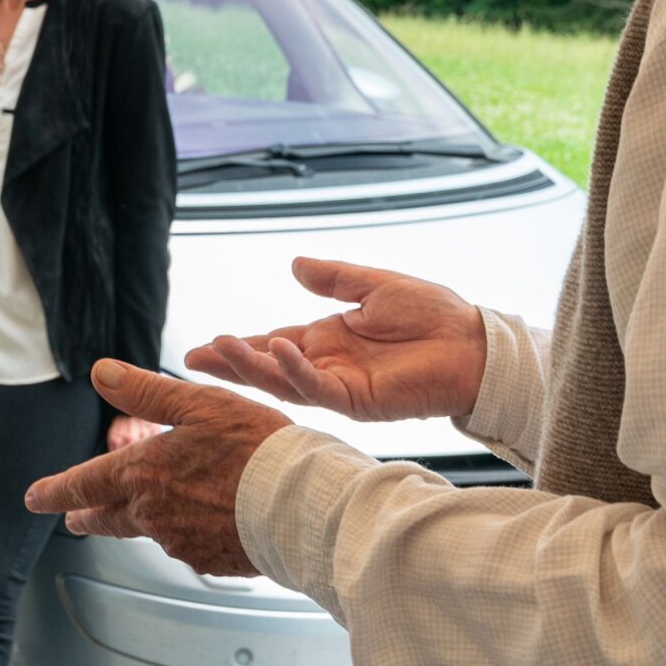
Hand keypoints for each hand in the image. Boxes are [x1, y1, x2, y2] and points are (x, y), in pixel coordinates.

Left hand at [25, 359, 290, 575]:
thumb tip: (100, 373)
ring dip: (145, 518)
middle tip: (73, 519)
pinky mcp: (209, 561)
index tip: (35, 498)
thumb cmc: (256, 449)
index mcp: (142, 472)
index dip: (55, 491)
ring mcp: (179, 542)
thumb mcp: (198, 404)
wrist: (302, 505)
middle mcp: (152, 513)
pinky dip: (189, 530)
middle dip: (86, 516)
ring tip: (159, 506)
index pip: (83, 485)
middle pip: (105, 518)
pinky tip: (211, 517)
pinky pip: (187, 544)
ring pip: (149, 529)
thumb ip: (145, 391)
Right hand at [185, 257, 485, 422]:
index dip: (241, 346)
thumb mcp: (373, 285)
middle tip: (192, 360)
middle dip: (230, 365)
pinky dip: (296, 370)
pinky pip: (318, 388)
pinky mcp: (359, 400)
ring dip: (252, 367)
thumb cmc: (433, 315)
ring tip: (221, 350)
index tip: (206, 346)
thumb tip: (294, 265)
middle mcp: (327, 366)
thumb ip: (333, 279)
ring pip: (284, 382)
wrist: (473, 344)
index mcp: (328, 340)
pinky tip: (280, 349)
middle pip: (268, 368)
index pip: (274, 343)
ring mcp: (340, 386)